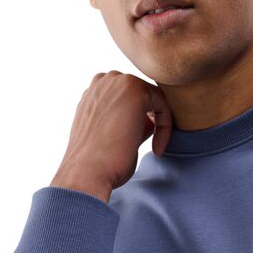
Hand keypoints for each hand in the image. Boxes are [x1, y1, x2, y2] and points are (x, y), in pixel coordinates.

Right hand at [51, 71, 173, 202]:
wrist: (87, 170)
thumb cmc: (97, 162)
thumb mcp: (110, 137)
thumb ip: (126, 123)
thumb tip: (148, 121)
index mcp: (93, 93)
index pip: (126, 101)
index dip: (139, 122)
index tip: (140, 147)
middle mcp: (103, 81)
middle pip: (140, 95)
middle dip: (149, 119)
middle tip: (151, 143)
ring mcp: (116, 81)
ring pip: (152, 97)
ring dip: (158, 121)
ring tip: (155, 146)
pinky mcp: (134, 89)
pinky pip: (162, 103)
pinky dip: (165, 126)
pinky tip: (157, 149)